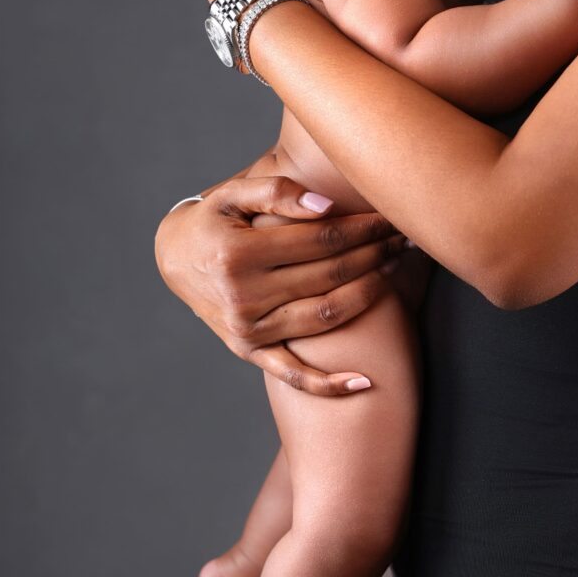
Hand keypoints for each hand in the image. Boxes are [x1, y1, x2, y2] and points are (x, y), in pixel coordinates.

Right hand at [154, 171, 407, 395]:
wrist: (175, 259)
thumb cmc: (213, 220)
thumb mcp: (233, 195)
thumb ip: (277, 192)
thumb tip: (328, 207)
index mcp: (239, 254)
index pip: (320, 239)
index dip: (362, 228)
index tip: (389, 218)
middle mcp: (243, 296)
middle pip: (329, 275)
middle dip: (373, 254)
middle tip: (403, 238)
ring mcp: (247, 329)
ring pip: (323, 317)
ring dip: (368, 295)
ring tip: (395, 270)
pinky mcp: (248, 351)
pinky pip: (293, 374)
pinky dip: (328, 384)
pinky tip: (364, 382)